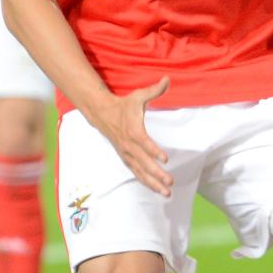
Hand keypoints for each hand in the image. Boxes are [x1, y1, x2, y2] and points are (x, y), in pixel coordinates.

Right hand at [90, 78, 175, 195]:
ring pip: (140, 172)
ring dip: (153, 183)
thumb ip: (154, 90)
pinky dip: (146, 182)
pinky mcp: (126, 158)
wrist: (102, 114)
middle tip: (170, 182)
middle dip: (157, 174)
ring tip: (167, 193)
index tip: (165, 159)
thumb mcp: (138, 96)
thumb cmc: (124, 105)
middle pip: (144, 163)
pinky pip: (136, 173)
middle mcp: (129, 145)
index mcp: (133, 130)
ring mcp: (127, 154)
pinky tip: (157, 190)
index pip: (144, 143)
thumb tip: (167, 79)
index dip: (154, 151)